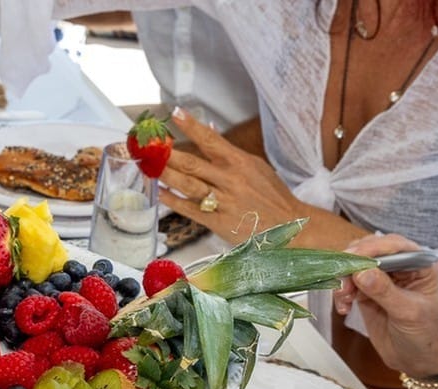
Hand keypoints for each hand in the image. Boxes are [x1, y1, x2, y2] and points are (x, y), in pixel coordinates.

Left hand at [158, 109, 307, 240]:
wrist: (289, 226)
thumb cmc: (272, 195)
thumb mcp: (256, 166)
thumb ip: (229, 152)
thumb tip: (208, 131)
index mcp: (239, 162)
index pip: (211, 139)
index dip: (192, 126)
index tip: (175, 114)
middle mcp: (229, 179)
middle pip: (192, 163)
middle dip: (167, 153)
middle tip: (149, 145)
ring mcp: (222, 201)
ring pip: (188, 185)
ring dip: (166, 174)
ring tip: (148, 165)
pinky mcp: (217, 221)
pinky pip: (190, 209)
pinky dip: (173, 200)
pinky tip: (160, 192)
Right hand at [334, 234, 437, 376]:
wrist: (418, 360)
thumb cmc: (425, 335)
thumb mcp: (408, 313)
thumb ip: (385, 291)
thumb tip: (361, 272)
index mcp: (420, 264)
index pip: (394, 246)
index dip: (371, 249)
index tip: (352, 259)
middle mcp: (401, 266)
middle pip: (371, 251)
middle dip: (353, 264)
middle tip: (343, 282)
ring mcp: (383, 278)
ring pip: (356, 266)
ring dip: (344, 280)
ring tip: (343, 299)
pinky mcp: (367, 292)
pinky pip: (348, 284)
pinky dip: (341, 293)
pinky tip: (344, 308)